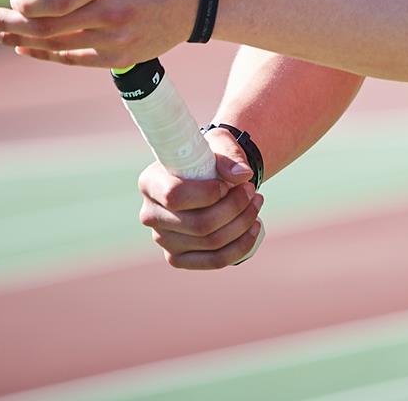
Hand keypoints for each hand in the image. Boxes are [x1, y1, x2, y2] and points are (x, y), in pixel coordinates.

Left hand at [0, 0, 199, 67]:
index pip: (58, 1)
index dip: (27, 6)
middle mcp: (113, 11)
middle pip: (50, 28)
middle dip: (10, 24)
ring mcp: (117, 38)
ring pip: (57, 46)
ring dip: (21, 41)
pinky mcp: (121, 56)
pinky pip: (74, 60)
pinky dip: (46, 55)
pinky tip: (25, 47)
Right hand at [137, 133, 264, 268]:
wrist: (205, 176)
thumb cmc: (208, 159)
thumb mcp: (218, 145)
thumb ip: (230, 157)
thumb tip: (243, 175)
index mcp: (150, 183)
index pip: (175, 196)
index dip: (207, 193)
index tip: (227, 184)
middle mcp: (150, 215)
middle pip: (199, 224)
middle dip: (235, 207)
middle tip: (252, 190)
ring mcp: (163, 240)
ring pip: (211, 242)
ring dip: (243, 223)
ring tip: (257, 202)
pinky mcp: (178, 258)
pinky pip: (215, 260)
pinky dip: (241, 245)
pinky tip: (255, 226)